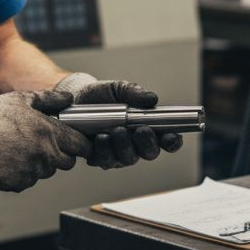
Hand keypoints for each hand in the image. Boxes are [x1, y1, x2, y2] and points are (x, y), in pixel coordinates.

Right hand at [0, 90, 89, 191]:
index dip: (81, 144)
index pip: (81, 146)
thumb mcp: (22, 99)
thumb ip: (50, 99)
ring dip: (40, 164)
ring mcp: (32, 172)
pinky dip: (22, 174)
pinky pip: (27, 181)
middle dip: (61, 155)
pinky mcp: (17, 184)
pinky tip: (9, 160)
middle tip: (45, 144)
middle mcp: (45, 155)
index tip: (77, 143)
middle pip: (67, 163)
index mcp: (50, 133)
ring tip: (20, 149)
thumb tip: (68, 99)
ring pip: (46, 172)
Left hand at [56, 72, 184, 168]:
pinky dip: (104, 150)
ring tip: (117, 130)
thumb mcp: (119, 89)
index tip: (171, 136)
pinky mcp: (100, 158)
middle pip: (150, 153)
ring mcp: (118, 153)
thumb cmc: (103, 95)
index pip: (167, 140)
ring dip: (125, 146)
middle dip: (147, 143)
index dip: (172, 141)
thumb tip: (152, 99)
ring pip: (128, 158)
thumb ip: (135, 93)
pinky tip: (101, 138)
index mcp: (148, 128)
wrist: (77, 98)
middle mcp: (136, 144)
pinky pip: (105, 160)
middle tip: (141, 130)